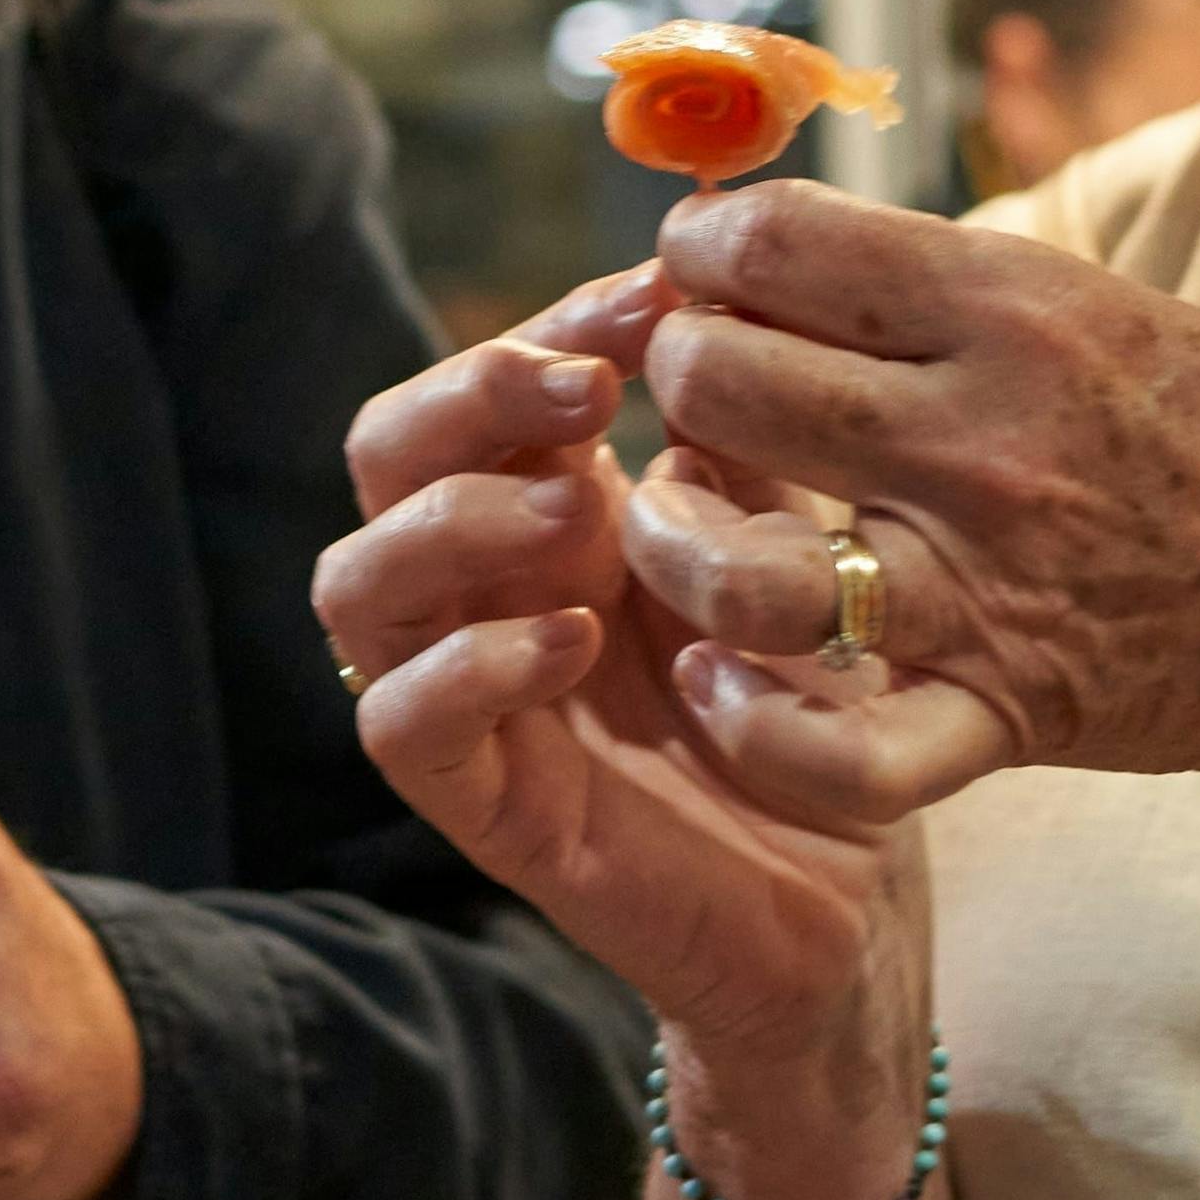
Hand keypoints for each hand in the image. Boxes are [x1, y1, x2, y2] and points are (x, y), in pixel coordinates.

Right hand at [321, 282, 918, 1084]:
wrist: (845, 906)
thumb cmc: (810, 720)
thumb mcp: (795, 555)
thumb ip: (748, 450)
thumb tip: (718, 306)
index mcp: (549, 516)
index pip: (485, 388)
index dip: (552, 322)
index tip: (655, 293)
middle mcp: (486, 592)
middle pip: (384, 455)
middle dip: (472, 394)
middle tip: (592, 391)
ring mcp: (472, 696)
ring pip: (354, 581)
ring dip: (455, 524)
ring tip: (586, 517)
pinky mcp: (483, 803)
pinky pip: (398, 722)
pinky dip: (467, 666)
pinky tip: (572, 642)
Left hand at [623, 188, 1199, 842]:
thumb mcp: (1102, 308)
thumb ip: (946, 290)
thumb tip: (784, 249)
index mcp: (1015, 310)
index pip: (779, 240)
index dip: (704, 246)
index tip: (703, 267)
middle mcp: (983, 439)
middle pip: (727, 380)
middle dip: (676, 374)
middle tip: (698, 389)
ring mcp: (987, 585)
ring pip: (742, 568)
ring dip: (675, 541)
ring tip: (680, 521)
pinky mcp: (1004, 711)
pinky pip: (838, 752)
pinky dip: (756, 727)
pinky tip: (718, 682)